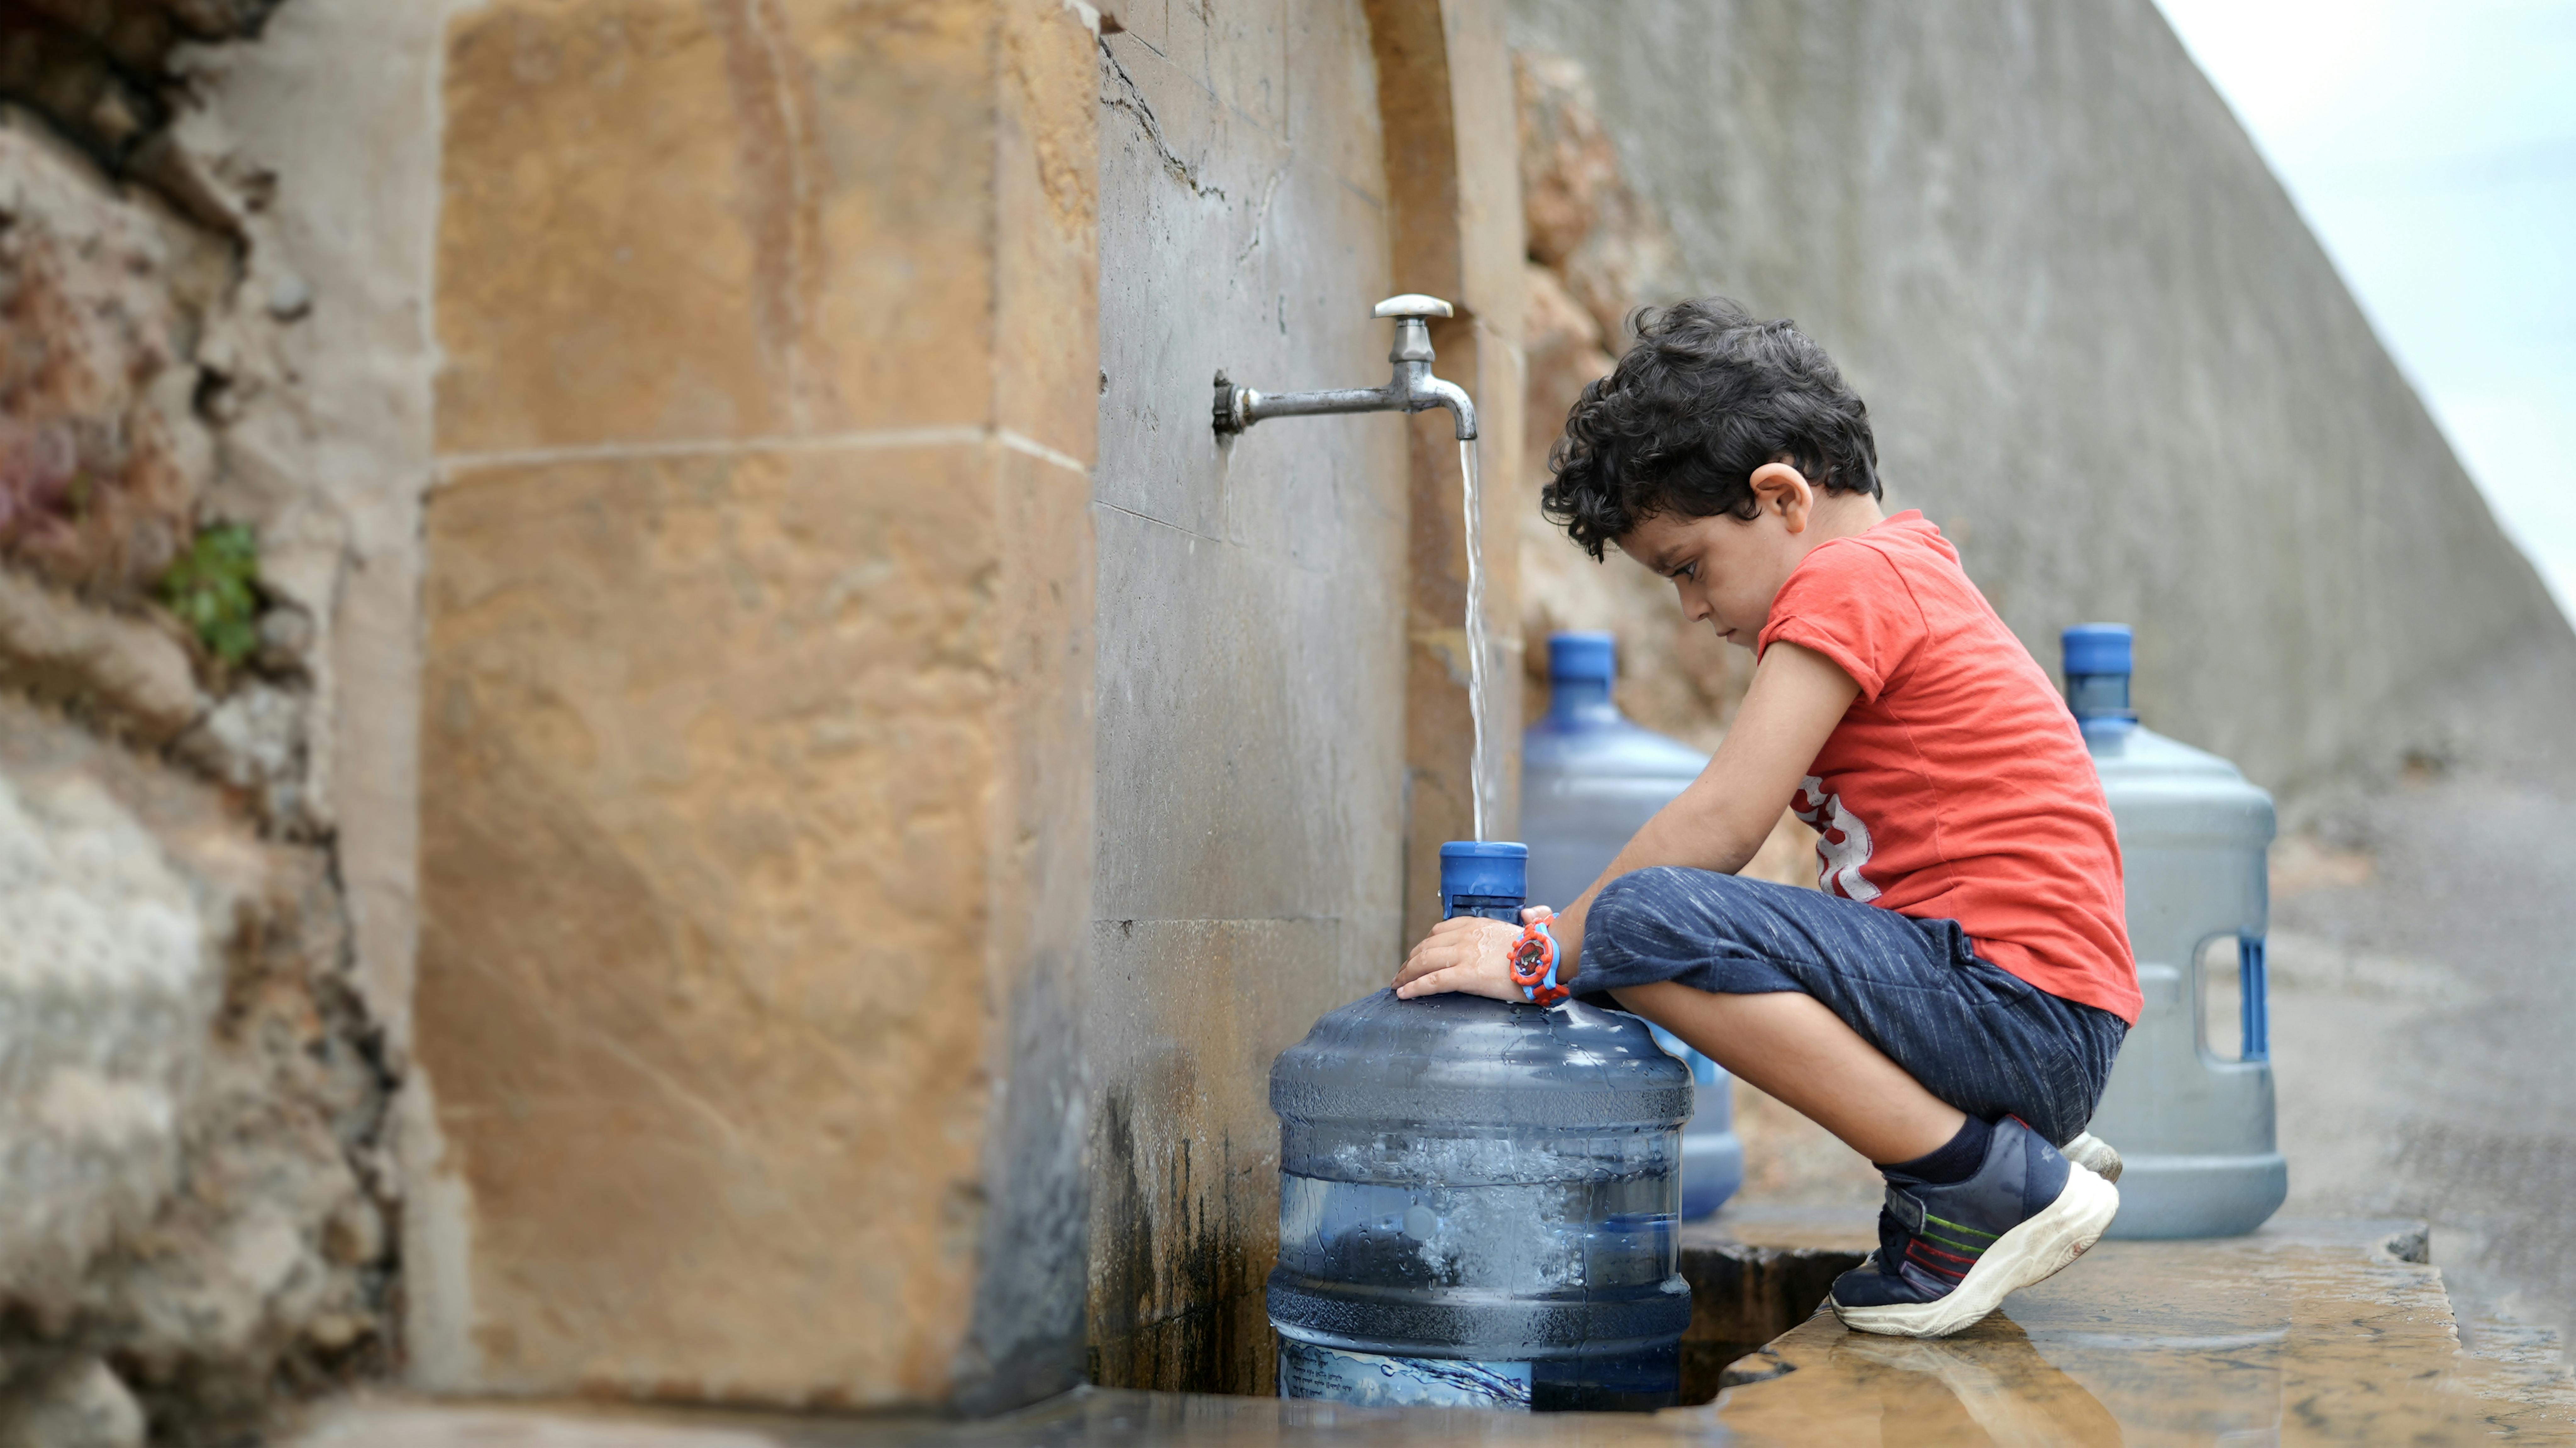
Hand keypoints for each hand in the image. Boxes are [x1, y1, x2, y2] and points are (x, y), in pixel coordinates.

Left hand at [1392, 909, 1541, 1001]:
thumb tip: (1530, 914)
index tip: (1416, 956)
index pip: (1439, 931)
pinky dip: (1414, 987)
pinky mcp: (1466, 975)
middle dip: (1410, 961)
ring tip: (1398, 984)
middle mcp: (1465, 936)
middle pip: (1426, 946)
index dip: (1423, 945)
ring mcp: (1464, 955)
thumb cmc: (1539, 949)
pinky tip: (1404, 994)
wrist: (1547, 957)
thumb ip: (1521, 920)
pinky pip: (1432, 981)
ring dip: (1406, 974)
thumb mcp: (1523, 929)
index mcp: (1476, 925)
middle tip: (1401, 973)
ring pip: (1424, 962)